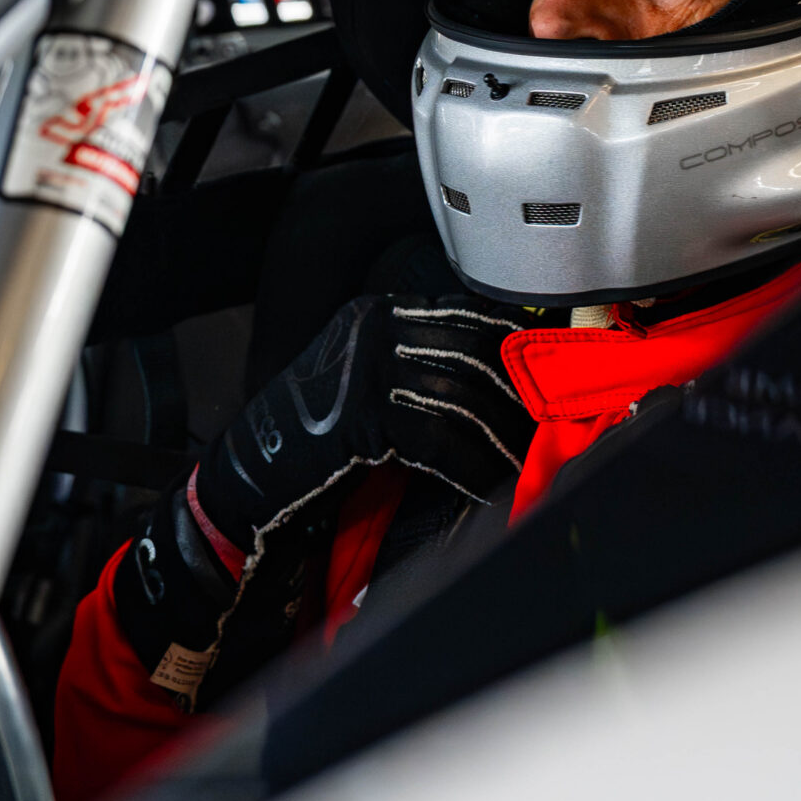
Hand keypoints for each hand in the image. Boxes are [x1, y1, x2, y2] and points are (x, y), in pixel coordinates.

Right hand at [112, 296, 531, 707]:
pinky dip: (471, 468)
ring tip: (526, 464)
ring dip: (501, 439)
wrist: (247, 481)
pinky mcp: (360, 414)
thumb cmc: (314, 443)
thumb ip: (421, 370)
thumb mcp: (368, 385)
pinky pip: (438, 440)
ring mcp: (364, 367)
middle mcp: (372, 329)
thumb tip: (501, 386)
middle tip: (553, 426)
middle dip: (518, 397)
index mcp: (377, 313)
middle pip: (473, 354)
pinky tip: (488, 487)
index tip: (552, 377)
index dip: (516, 350)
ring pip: (461, 399)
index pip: (468, 318)